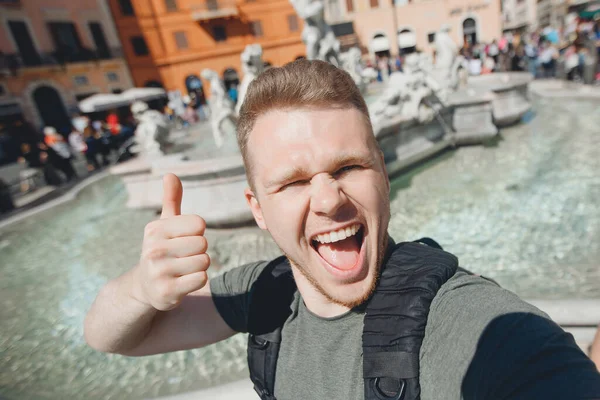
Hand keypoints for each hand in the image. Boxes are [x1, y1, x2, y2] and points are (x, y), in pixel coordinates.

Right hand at [132, 173, 209, 310]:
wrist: (145, 286)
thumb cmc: (162, 249)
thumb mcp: (164, 224)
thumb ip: (171, 199)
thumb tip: (170, 174)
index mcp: (155, 230)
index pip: (199, 224)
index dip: (197, 232)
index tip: (183, 238)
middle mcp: (154, 250)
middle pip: (203, 244)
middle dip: (199, 250)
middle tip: (183, 256)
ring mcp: (159, 272)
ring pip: (204, 261)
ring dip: (199, 266)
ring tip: (183, 268)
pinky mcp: (167, 292)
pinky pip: (201, 279)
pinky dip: (198, 280)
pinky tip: (183, 281)